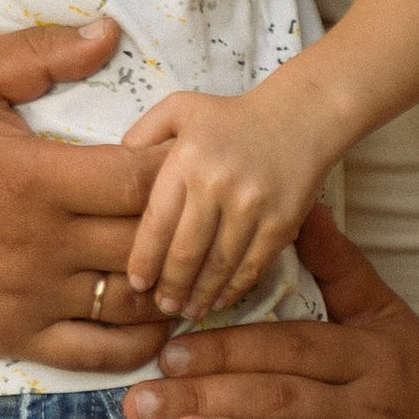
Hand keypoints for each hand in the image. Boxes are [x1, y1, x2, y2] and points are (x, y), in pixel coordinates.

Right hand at [0, 18, 173, 370]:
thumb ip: (39, 54)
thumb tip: (110, 32)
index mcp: (35, 177)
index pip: (143, 178)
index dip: (178, 167)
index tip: (185, 157)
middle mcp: (39, 244)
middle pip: (149, 240)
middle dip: (184, 224)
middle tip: (200, 210)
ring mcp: (29, 297)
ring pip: (134, 301)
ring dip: (170, 282)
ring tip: (186, 258)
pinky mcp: (14, 336)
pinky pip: (98, 353)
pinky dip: (139, 341)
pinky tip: (155, 316)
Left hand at [118, 204, 418, 418]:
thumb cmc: (417, 382)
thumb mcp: (386, 317)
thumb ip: (339, 265)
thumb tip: (302, 205)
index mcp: (365, 356)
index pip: (289, 347)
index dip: (228, 347)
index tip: (167, 352)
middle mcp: (369, 408)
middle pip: (281, 397)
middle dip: (208, 396)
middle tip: (139, 403)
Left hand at [119, 79, 328, 317]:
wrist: (301, 116)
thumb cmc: (232, 116)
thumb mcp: (180, 108)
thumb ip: (143, 133)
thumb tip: (116, 168)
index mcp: (186, 160)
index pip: (156, 223)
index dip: (144, 260)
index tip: (136, 283)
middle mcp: (217, 184)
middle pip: (184, 253)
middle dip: (169, 286)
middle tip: (160, 306)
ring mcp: (252, 206)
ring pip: (217, 265)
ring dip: (199, 295)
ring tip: (186, 310)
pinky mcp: (281, 223)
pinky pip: (251, 266)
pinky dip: (233, 289)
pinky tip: (220, 300)